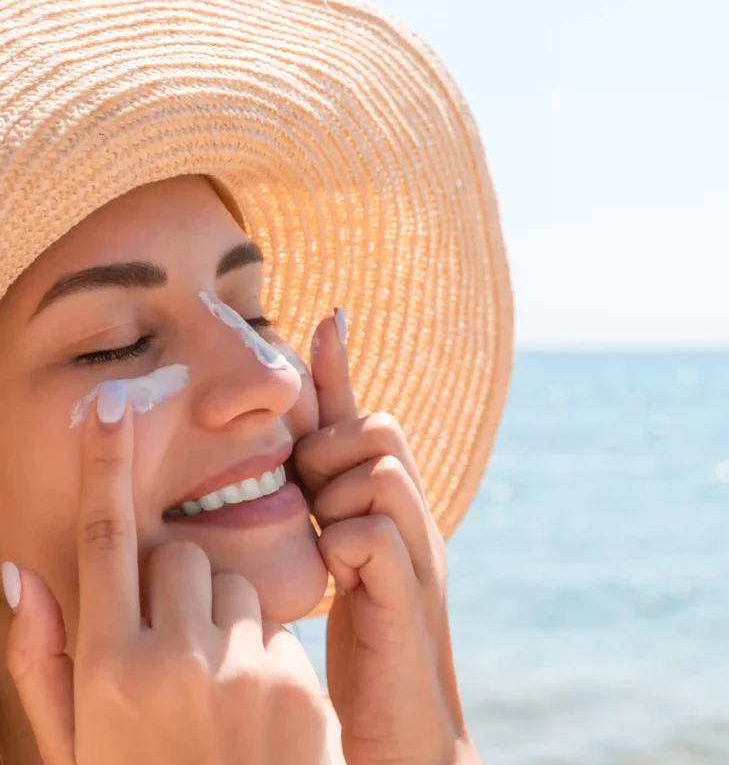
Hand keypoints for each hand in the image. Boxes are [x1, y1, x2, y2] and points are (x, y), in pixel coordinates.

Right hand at [4, 382, 327, 764]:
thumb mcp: (75, 742)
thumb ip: (40, 660)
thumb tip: (16, 572)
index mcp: (106, 669)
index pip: (105, 539)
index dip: (105, 465)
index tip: (112, 405)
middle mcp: (172, 660)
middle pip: (182, 556)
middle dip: (177, 585)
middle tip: (176, 649)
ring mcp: (239, 669)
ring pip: (234, 585)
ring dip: (222, 619)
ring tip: (216, 690)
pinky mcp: (293, 680)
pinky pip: (276, 625)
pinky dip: (262, 651)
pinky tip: (254, 711)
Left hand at [295, 312, 479, 764]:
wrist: (401, 731)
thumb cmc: (361, 645)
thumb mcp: (334, 563)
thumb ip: (319, 513)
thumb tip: (292, 463)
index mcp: (386, 507)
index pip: (363, 418)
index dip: (340, 369)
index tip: (326, 316)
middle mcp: (410, 517)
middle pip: (379, 428)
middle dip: (333, 449)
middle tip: (314, 498)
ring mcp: (416, 552)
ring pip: (379, 470)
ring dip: (338, 495)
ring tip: (326, 538)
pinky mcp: (409, 596)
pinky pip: (374, 533)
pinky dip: (346, 545)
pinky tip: (337, 580)